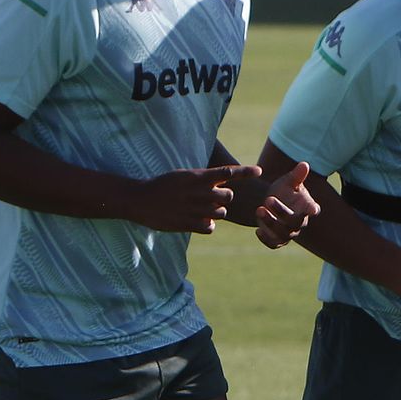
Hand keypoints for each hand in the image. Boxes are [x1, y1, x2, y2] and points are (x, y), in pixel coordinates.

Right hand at [126, 163, 262, 233]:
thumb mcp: (183, 175)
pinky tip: (197, 221)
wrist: (141, 200)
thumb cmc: (163, 186)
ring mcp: (195, 209)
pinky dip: (207, 225)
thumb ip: (203, 179)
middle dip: (223, 198)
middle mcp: (200, 192)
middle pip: (228, 196)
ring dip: (215, 212)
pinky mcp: (190, 224)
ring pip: (221, 213)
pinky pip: (210, 227)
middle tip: (210, 198)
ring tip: (200, 209)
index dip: (245, 172)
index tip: (259, 171)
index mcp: (198, 177)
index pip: (228, 172)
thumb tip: (222, 182)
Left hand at [254, 160, 320, 248]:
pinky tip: (258, 230)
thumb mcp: (289, 181)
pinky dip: (266, 239)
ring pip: (282, 234)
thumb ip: (297, 175)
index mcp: (307, 207)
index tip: (312, 209)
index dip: (312, 210)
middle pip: (293, 222)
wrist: (272, 202)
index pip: (312, 209)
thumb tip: (305, 164)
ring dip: (270, 223)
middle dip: (281, 211)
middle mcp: (300, 223)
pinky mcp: (277, 240)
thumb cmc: (285, 190)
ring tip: (258, 210)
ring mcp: (289, 233)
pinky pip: (273, 244)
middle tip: (268, 199)